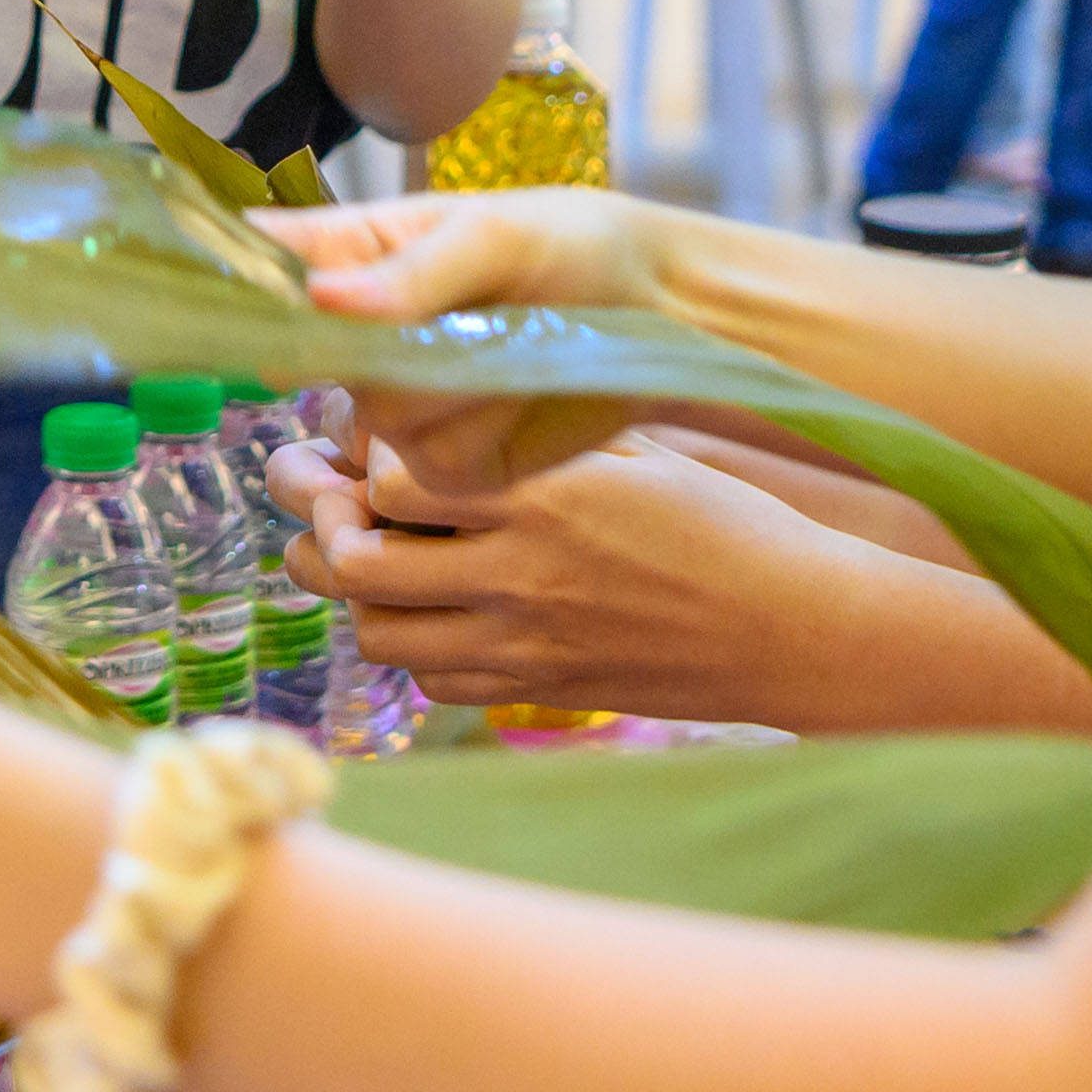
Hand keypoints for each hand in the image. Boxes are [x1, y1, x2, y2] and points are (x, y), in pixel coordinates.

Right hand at [263, 187, 688, 490]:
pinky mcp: (450, 465)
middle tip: (456, 315)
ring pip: (378, 420)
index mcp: (350, 255)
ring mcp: (400, 408)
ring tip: (514, 344)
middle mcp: (360, 337)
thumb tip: (324, 301)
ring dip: (452, 389)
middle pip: (310, 361)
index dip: (235, 288)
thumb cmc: (571, 246)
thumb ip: (413, 273)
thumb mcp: (495, 235)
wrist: (659, 313)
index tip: (248, 299)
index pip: (258, 265)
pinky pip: (434, 467)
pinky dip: (485, 435)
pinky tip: (524, 394)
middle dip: (383, 348)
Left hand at [273, 427, 1091, 731]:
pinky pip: (434, 683)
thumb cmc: (718, 517)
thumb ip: (530, 426)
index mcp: (540, 491)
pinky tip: (422, 610)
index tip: (344, 433)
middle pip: (357, 562)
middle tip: (301, 489)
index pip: (393, 474)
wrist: (791, 623)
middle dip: (312, 524)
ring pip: (381, 631)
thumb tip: (437, 399)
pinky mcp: (538, 692)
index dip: (353, 455)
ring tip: (349, 554)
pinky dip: (410, 649)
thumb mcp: (627, 442)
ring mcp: (524, 642)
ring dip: (354, 591)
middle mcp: (519, 571)